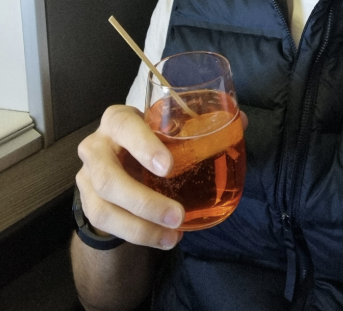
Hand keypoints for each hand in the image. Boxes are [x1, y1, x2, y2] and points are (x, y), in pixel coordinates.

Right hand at [76, 105, 248, 250]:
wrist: (116, 157)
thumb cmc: (148, 136)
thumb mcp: (166, 126)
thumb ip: (200, 124)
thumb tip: (240, 120)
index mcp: (117, 119)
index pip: (124, 127)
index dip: (143, 146)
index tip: (168, 167)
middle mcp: (97, 146)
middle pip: (109, 177)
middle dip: (143, 201)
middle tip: (177, 215)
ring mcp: (87, 177)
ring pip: (104, 208)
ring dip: (140, 227)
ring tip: (173, 234)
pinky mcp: (88, 203)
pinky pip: (107, 225)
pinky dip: (137, 235)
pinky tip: (163, 239)